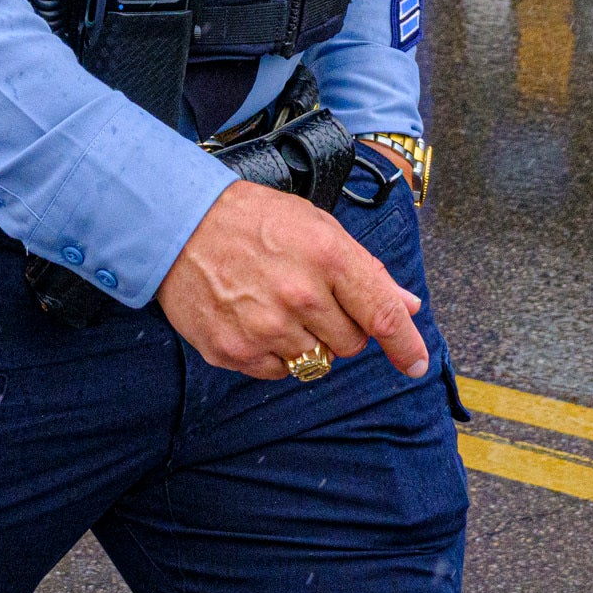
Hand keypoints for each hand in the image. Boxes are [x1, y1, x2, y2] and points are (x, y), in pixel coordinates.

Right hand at [155, 180, 429, 384]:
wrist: (176, 224)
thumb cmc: (250, 220)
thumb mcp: (316, 227)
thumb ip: (365, 269)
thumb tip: (406, 305)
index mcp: (327, 256)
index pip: (382, 314)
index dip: (406, 345)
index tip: (416, 365)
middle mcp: (299, 296)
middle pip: (351, 344)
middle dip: (341, 328)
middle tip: (310, 299)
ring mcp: (265, 327)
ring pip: (315, 362)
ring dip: (305, 342)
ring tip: (275, 305)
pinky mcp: (234, 350)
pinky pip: (276, 372)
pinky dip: (272, 354)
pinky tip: (253, 319)